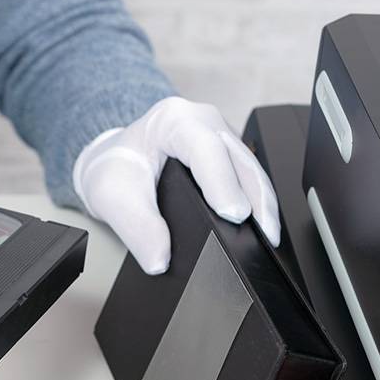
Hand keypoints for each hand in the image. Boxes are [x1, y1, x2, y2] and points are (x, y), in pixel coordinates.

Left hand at [73, 96, 279, 274]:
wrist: (111, 164)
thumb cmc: (114, 170)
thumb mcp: (112, 197)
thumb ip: (136, 228)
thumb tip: (160, 259)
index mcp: (172, 120)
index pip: (205, 147)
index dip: (222, 181)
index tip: (233, 214)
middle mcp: (201, 122)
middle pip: (239, 157)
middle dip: (256, 196)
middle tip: (264, 233)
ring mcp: (218, 136)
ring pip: (251, 166)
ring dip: (263, 202)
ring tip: (269, 235)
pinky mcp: (227, 155)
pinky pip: (249, 176)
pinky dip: (258, 201)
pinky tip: (261, 226)